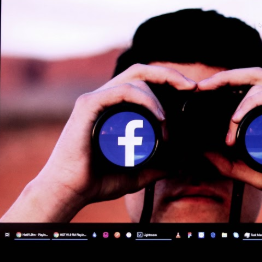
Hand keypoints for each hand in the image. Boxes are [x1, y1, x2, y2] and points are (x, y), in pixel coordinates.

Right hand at [0, 64, 196, 222]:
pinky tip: (159, 116)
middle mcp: (104, 98)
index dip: (168, 81)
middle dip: (169, 74)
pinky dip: (145, 99)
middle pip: (141, 71)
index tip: (191, 92)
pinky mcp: (88, 105)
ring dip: (159, 98)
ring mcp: (95, 99)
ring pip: (135, 79)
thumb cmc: (96, 181)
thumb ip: (155, 167)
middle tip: (192, 87)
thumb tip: (177, 163)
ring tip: (168, 123)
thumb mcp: (135, 173)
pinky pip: (121, 90)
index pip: (144, 82)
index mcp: (114, 108)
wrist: (69, 191)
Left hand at [198, 68, 261, 222]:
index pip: (250, 85)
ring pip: (261, 84)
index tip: (201, 92)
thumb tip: (205, 154)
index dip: (225, 83)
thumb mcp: (256, 173)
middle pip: (253, 75)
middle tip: (202, 87)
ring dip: (237, 103)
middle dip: (224, 77)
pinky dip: (252, 103)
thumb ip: (232, 165)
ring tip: (227, 128)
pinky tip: (237, 119)